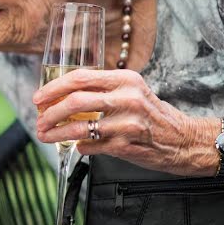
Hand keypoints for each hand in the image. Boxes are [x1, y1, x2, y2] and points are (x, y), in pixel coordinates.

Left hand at [33, 68, 203, 174]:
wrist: (185, 141)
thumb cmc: (154, 116)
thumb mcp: (133, 91)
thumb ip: (103, 90)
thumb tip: (62, 95)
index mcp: (125, 80)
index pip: (80, 78)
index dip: (54, 87)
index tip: (39, 97)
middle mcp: (127, 98)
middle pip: (74, 101)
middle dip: (49, 112)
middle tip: (38, 119)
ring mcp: (126, 123)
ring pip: (78, 127)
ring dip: (55, 132)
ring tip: (44, 135)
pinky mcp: (125, 146)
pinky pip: (90, 146)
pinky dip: (78, 146)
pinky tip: (75, 146)